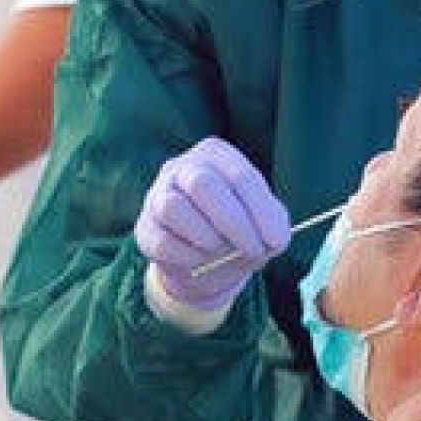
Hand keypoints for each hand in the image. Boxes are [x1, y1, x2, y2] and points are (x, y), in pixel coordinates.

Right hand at [135, 137, 289, 311]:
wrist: (203, 264)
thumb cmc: (237, 232)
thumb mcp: (263, 223)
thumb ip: (273, 224)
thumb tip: (273, 238)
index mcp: (216, 155)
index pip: (240, 176)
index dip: (261, 211)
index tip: (276, 241)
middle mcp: (182, 167)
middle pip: (202, 184)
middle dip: (234, 222)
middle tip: (253, 249)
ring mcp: (157, 194)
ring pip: (174, 207)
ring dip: (206, 237)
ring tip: (221, 250)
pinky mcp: (144, 227)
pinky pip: (162, 241)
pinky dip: (188, 256)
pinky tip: (201, 260)